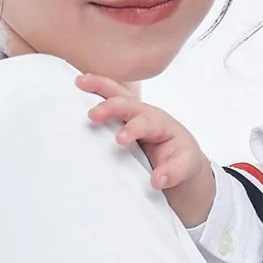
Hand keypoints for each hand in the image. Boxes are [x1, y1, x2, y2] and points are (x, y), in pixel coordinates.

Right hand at [77, 72, 216, 221]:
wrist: (178, 156)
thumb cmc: (181, 159)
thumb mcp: (185, 168)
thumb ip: (174, 173)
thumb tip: (157, 180)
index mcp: (160, 124)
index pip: (146, 122)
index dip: (133, 129)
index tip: (120, 140)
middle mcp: (145, 114)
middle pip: (128, 103)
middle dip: (111, 107)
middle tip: (93, 115)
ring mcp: (132, 113)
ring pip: (116, 94)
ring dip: (98, 86)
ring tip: (79, 82)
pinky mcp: (120, 118)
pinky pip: (108, 99)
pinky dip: (94, 91)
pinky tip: (77, 85)